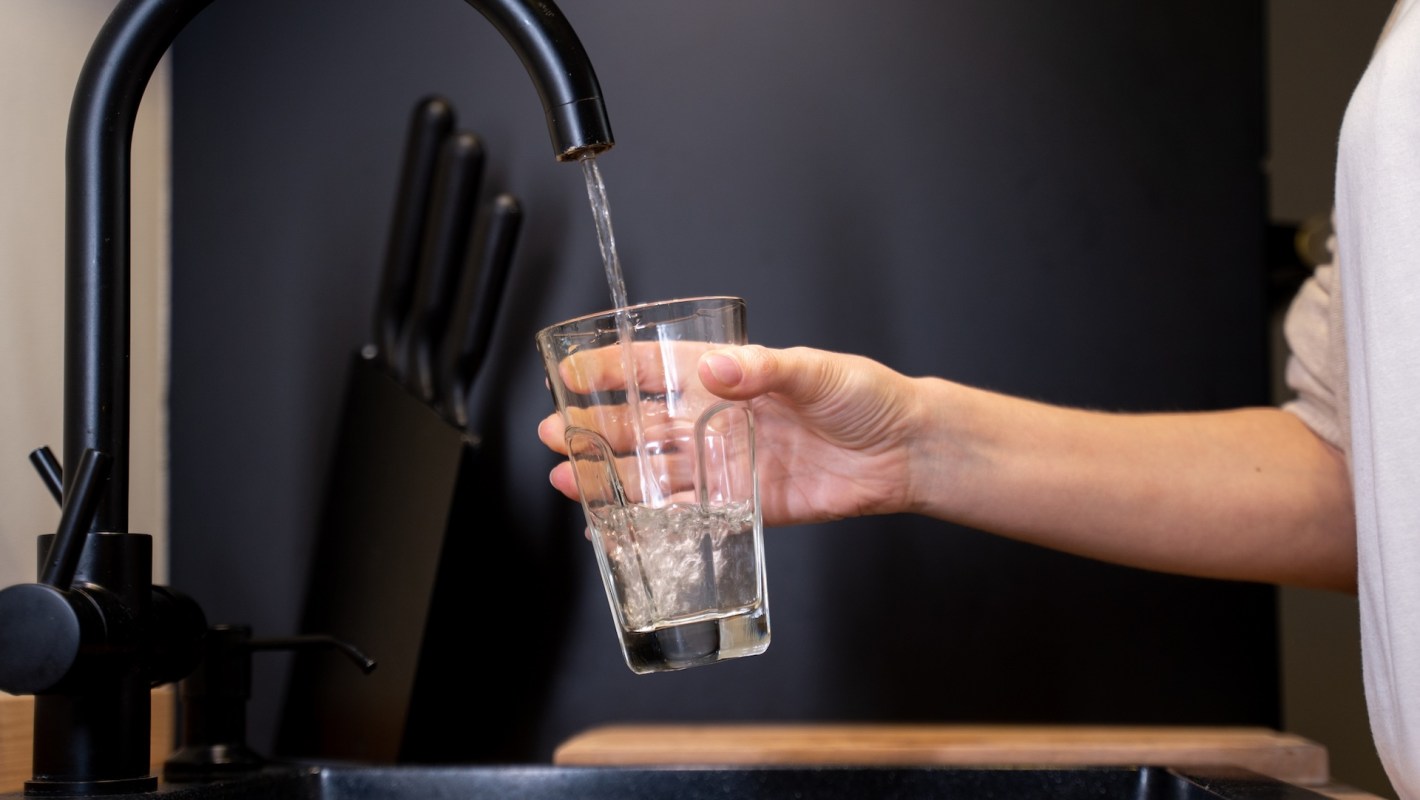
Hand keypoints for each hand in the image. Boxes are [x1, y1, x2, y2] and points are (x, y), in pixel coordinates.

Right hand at [540, 344, 923, 526]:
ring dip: (612, 475)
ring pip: (655, 472)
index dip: (611, 368)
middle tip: (556, 432)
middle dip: (595, 427)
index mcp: (730, 378)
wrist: (904, 451)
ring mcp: (728, 465)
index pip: (656, 368)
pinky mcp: (745, 505)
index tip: (569, 371)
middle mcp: (720, 420)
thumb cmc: (865, 397)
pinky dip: (652, 520)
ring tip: (569, 478)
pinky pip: (689, 514)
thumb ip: (764, 370)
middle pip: (643, 424)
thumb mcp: (816, 370)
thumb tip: (717, 371)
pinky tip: (617, 522)